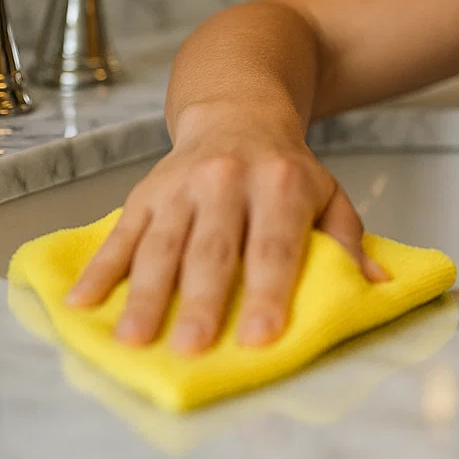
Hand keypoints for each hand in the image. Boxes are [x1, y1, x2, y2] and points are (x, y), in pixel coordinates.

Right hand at [62, 109, 389, 352]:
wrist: (237, 111)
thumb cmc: (286, 168)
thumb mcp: (327, 193)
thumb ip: (347, 240)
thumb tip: (376, 284)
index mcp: (280, 184)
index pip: (274, 246)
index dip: (268, 292)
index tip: (261, 337)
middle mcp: (227, 181)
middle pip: (213, 250)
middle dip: (200, 301)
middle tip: (192, 347)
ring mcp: (181, 187)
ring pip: (160, 245)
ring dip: (144, 295)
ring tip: (132, 339)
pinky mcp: (145, 192)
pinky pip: (119, 233)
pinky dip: (100, 270)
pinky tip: (82, 303)